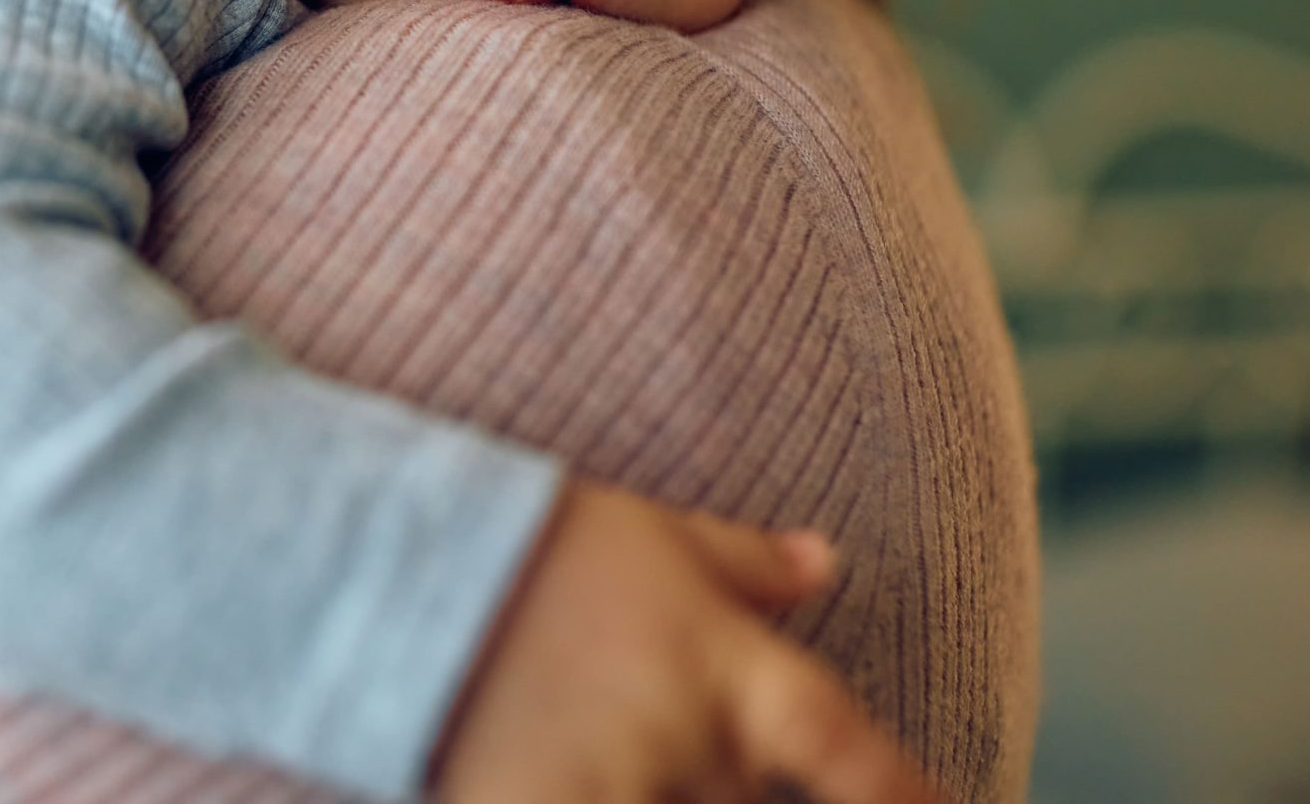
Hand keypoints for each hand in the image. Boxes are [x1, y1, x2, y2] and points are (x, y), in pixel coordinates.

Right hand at [434, 480, 939, 803]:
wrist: (400, 560)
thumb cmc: (532, 537)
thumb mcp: (653, 532)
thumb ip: (745, 560)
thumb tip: (826, 560)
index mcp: (731, 671)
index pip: (855, 755)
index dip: (909, 798)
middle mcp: (688, 746)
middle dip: (734, 787)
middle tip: (685, 745)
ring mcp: (613, 793)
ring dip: (672, 795)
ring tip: (642, 765)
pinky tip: (591, 785)